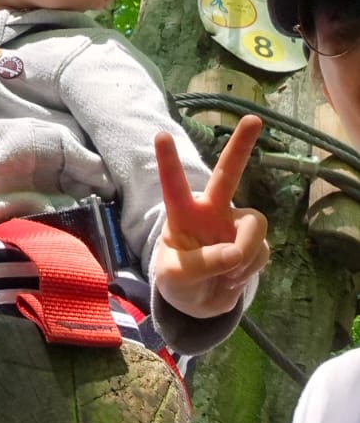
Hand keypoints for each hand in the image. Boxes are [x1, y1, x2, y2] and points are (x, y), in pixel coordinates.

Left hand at [153, 114, 268, 318]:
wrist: (200, 304)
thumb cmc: (179, 281)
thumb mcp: (177, 277)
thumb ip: (202, 263)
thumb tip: (235, 254)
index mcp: (183, 214)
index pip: (174, 186)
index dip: (168, 162)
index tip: (161, 135)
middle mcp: (211, 211)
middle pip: (227, 174)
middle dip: (241, 147)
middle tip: (253, 118)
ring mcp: (234, 224)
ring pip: (254, 225)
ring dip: (245, 253)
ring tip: (226, 274)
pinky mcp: (255, 243)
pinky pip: (262, 251)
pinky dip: (249, 270)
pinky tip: (232, 279)